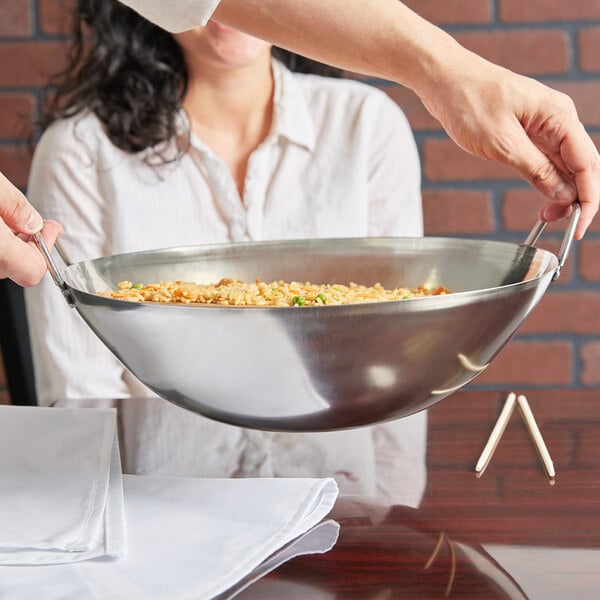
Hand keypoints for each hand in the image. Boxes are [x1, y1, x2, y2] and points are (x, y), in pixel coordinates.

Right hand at [0, 172, 62, 285]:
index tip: (50, 229)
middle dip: (29, 246)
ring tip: (10, 217)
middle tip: (38, 223)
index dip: (45, 250)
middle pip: (14, 268)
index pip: (33, 271)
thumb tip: (34, 223)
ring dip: (10, 244)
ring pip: (0, 261)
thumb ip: (16, 206)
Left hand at [421, 48, 599, 238]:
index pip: (588, 163)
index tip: (578, 225)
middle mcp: (557, 119)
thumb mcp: (502, 143)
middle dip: (576, 198)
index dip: (588, 198)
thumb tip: (563, 194)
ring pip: (564, 164)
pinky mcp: (526, 131)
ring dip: (561, 191)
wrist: (444, 80)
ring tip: (547, 215)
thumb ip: (535, 169)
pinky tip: (543, 196)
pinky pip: (546, 159)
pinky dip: (547, 179)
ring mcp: (542, 125)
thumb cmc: (469, 101)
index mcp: (559, 116)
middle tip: (558, 223)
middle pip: (581, 165)